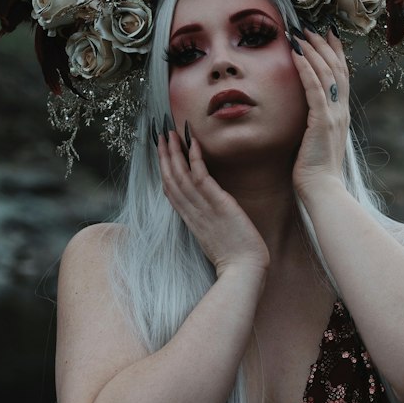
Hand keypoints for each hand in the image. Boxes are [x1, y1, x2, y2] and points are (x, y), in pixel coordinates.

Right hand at [155, 117, 269, 275]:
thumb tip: (209, 214)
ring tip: (170, 132)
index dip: (164, 171)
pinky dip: (195, 158)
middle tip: (160, 135)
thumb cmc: (234, 259)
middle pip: (170, 179)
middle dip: (164, 156)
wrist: (243, 270)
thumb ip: (208, 223)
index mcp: (190, 220)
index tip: (161, 154)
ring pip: (180, 175)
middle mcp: (192, 212)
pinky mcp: (217, 203)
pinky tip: (192, 142)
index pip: (171, 191)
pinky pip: (201, 176)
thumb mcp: (215, 238)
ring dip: (174, 152)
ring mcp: (203, 207)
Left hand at [289, 26, 350, 195]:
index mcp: (341, 115)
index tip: (328, 34)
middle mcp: (341, 111)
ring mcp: (333, 115)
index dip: (336, 53)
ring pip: (326, 73)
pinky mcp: (322, 122)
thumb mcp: (317, 141)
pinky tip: (296, 53)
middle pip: (336, 68)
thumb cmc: (316, 172)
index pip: (341, 76)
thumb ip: (316, 124)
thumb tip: (307, 114)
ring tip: (300, 33)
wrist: (323, 190)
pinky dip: (306, 68)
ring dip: (312, 50)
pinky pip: (314, 89)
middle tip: (311, 26)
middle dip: (323, 45)